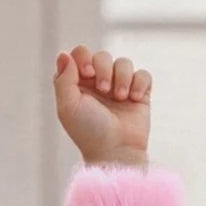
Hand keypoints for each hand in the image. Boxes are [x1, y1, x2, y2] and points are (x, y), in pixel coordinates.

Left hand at [53, 45, 150, 164]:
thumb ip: (63, 79)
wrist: (116, 151)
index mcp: (79, 86)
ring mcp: (119, 88)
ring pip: (124, 62)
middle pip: (102, 55)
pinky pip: (142, 74)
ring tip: (120, 97)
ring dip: (122, 77)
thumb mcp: (68, 107)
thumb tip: (63, 54)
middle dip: (103, 68)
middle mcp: (98, 85)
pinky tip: (134, 99)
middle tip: (104, 89)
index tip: (86, 73)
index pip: (80, 54)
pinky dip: (139, 83)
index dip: (84, 57)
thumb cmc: (88, 132)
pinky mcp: (139, 94)